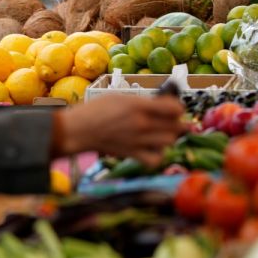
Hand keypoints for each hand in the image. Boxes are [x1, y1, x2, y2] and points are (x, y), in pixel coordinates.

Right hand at [58, 95, 184, 168]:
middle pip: (175, 126)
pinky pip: (155, 159)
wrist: (79, 130)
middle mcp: (142, 123)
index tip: (174, 108)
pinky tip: (153, 149)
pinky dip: (158, 156)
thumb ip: (142, 102)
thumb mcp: (120, 97)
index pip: (175, 108)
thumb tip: (160, 105)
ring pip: (169, 142)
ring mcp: (138, 140)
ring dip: (169, 138)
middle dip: (177, 123)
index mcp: (139, 105)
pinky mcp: (132, 153)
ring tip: (163, 134)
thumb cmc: (96, 110)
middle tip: (171, 121)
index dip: (178, 108)